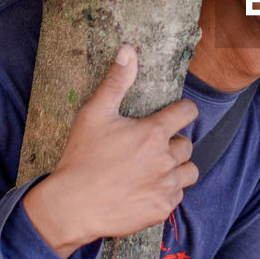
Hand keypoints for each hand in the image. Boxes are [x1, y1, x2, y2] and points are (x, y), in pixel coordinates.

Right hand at [24, 44, 199, 258]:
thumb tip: (128, 50)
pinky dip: (166, 192)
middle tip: (147, 149)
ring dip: (176, 168)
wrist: (70, 206)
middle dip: (172, 143)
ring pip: (188, 171)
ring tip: (152, 169)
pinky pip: (177, 196)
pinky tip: (144, 189)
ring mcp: (166, 186)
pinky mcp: (162, 209)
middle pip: (187, 144)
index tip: (175, 114)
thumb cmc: (81, 157)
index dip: (182, 111)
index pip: (188, 112)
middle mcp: (165, 159)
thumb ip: (116, 82)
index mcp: (153, 133)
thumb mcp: (94, 114)